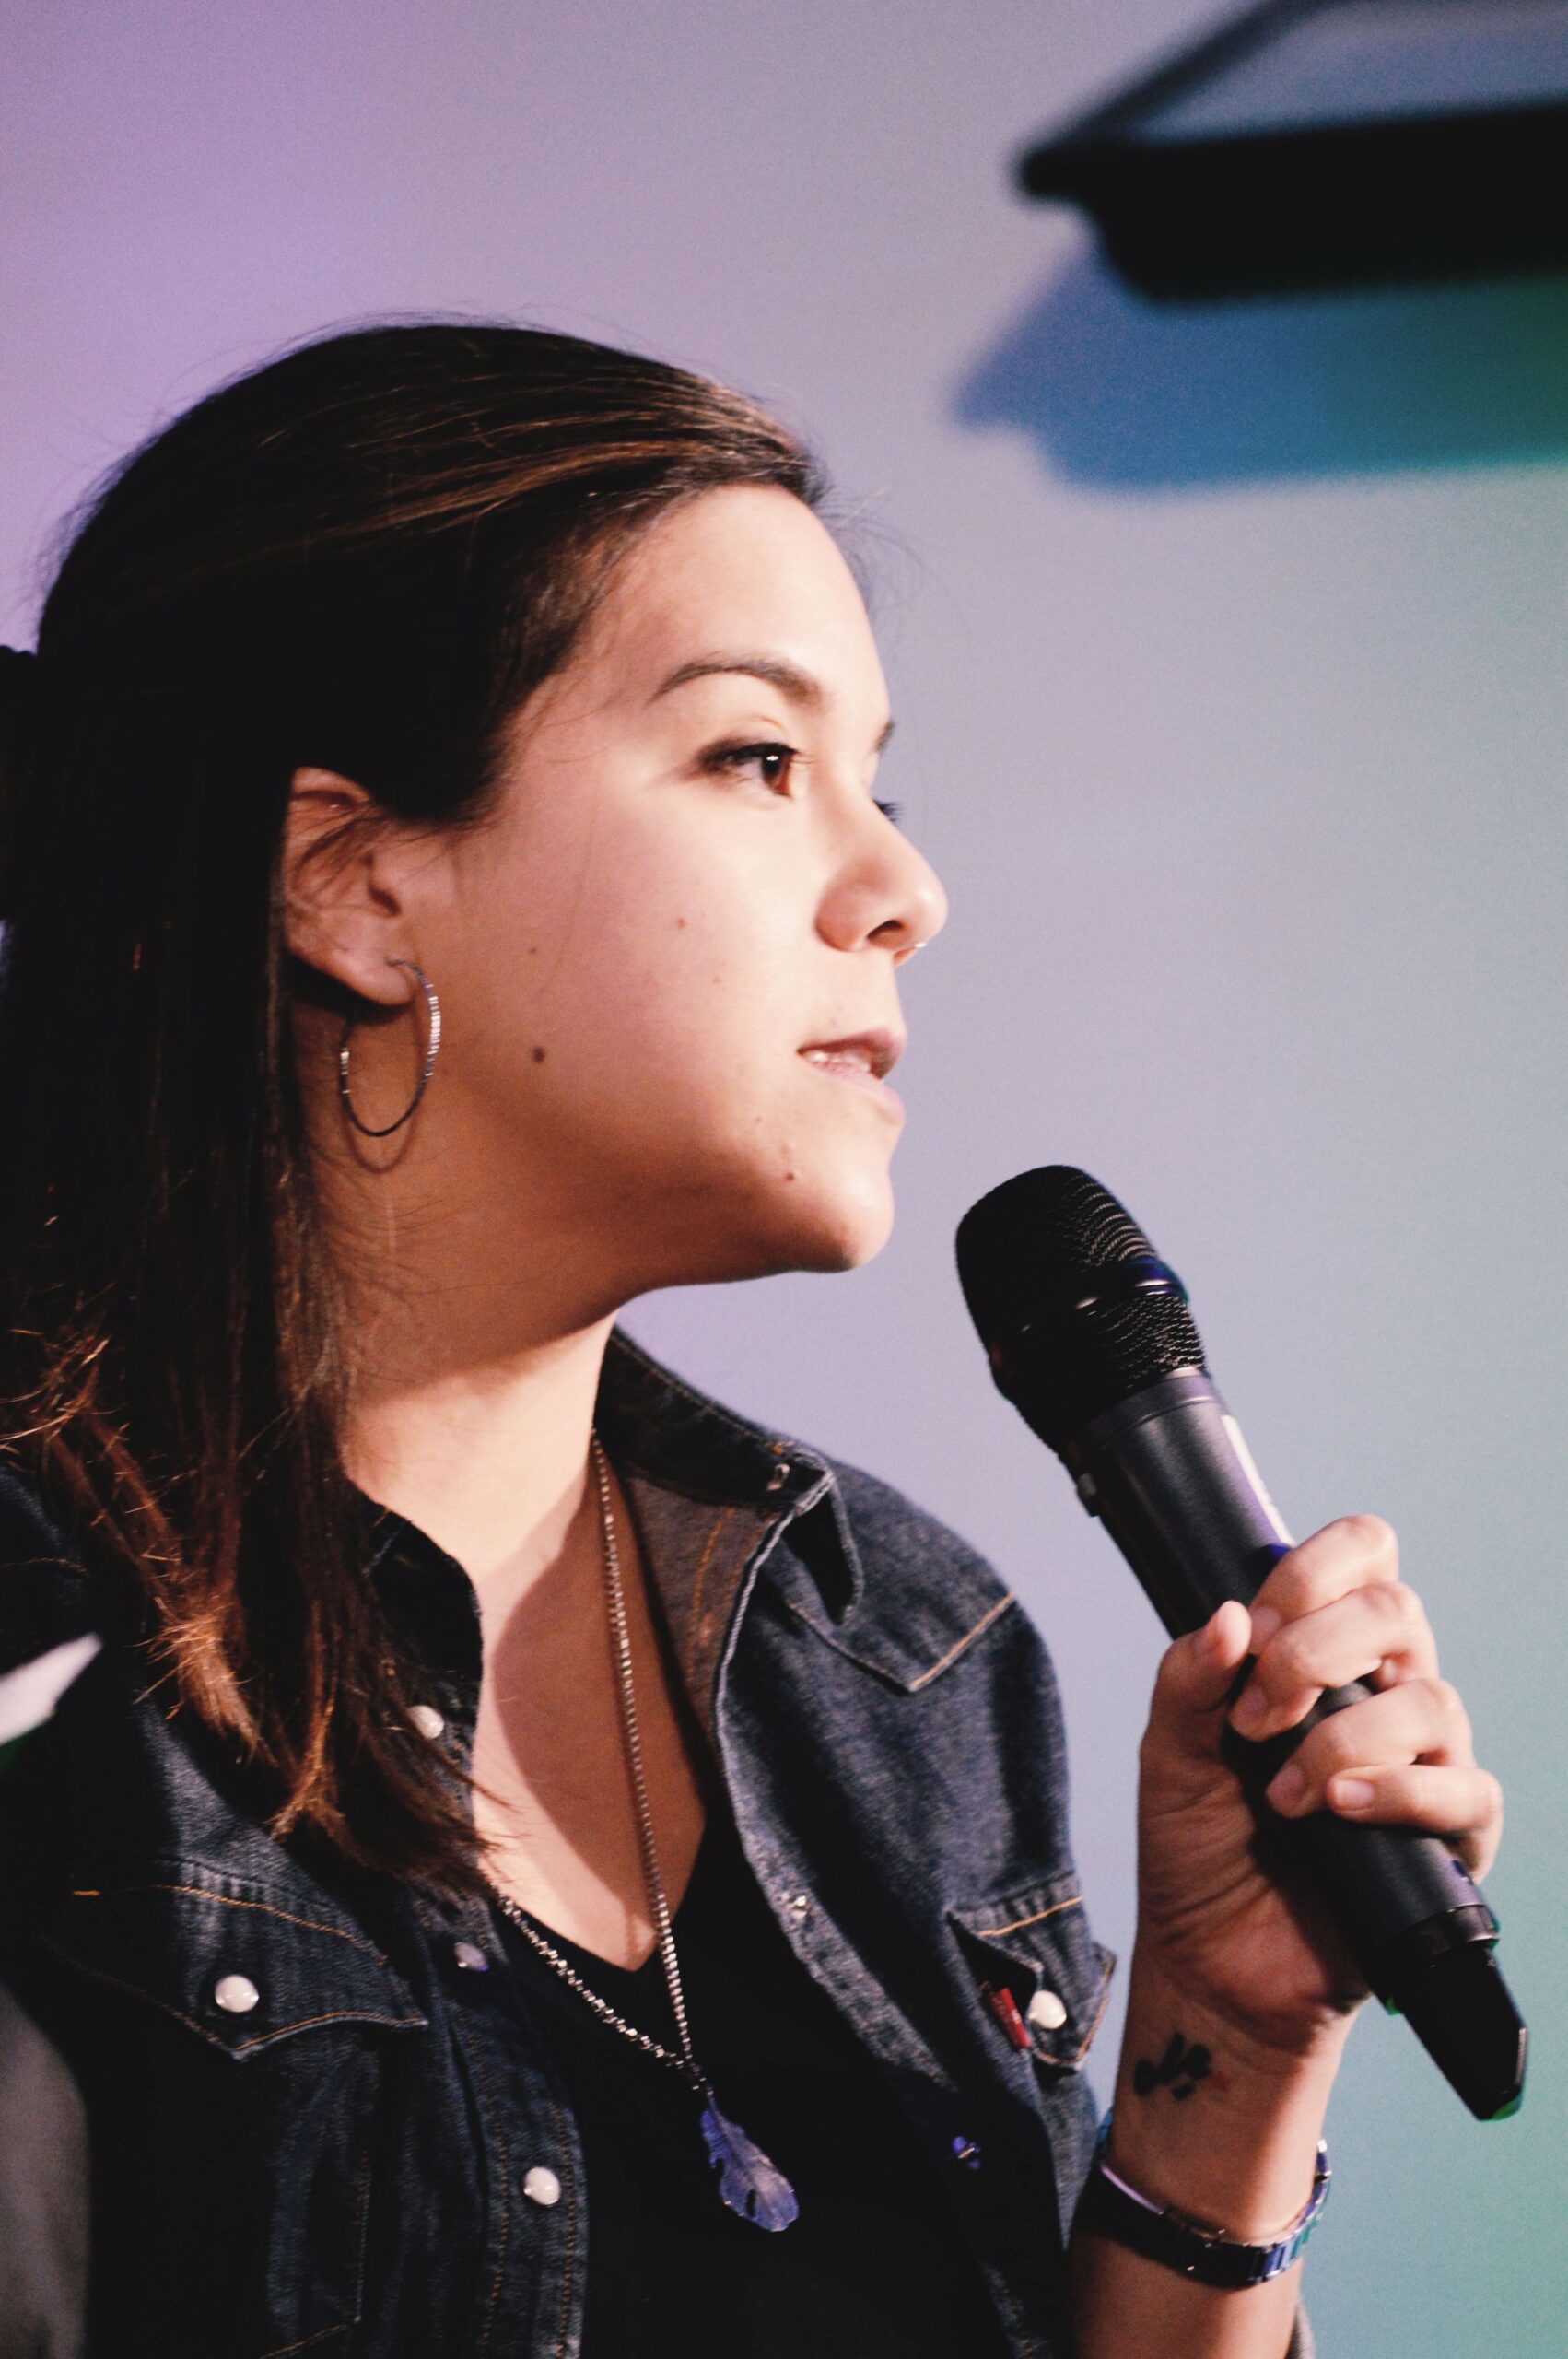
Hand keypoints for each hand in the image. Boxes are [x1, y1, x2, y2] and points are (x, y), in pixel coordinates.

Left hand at [1133, 1515, 1502, 2062]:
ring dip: (1343, 1738)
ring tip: (1282, 1795)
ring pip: (1432, 1699)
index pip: (1362, 1555)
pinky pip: (1466, 1789)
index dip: (1314, 1570)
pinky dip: (1403, 1790)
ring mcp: (1423, 1761)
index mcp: (1324, 1651)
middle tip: (1253, 1719)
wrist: (1211, 1963)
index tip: (1250, 1631)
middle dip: (1315, 1651)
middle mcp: (1383, 1692)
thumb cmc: (1198, 1847)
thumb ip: (1190, 1677)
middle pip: (1398, 1611)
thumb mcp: (1170, 1750)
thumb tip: (1228, 1616)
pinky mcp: (1450, 1838)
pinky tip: (1344, 1807)